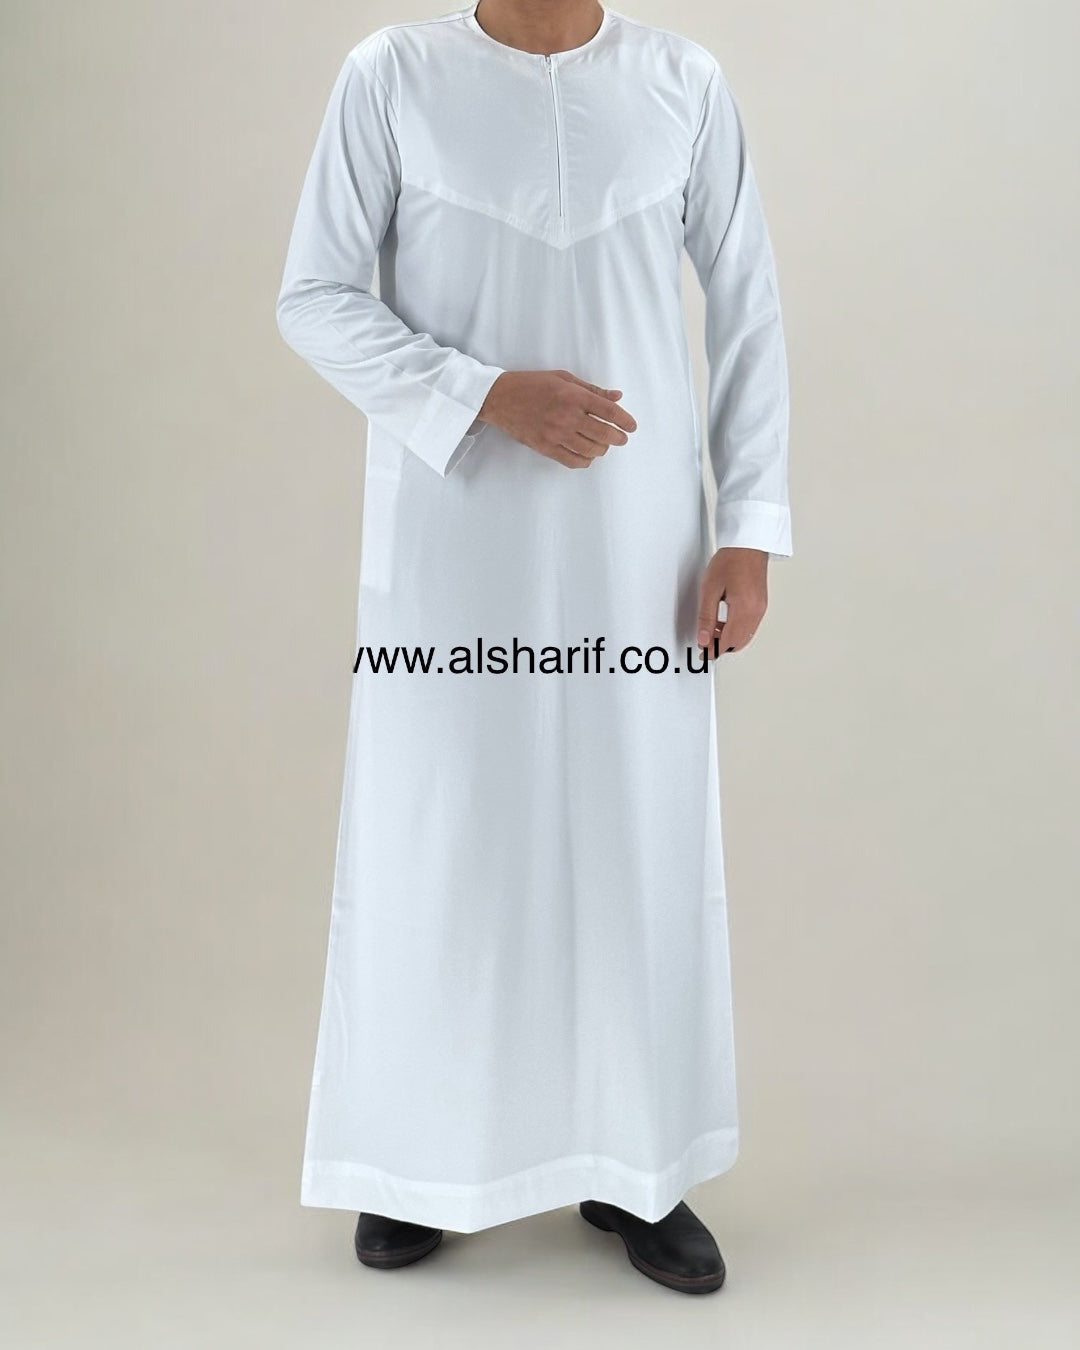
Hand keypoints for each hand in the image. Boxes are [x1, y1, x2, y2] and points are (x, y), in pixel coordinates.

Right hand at [478, 369, 636, 466]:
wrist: (500, 398)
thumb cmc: (532, 384)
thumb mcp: (563, 378)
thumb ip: (592, 389)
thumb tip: (617, 396)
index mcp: (573, 396)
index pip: (609, 412)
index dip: (625, 421)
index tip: (632, 426)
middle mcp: (567, 416)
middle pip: (605, 434)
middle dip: (618, 438)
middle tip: (621, 438)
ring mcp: (556, 434)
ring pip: (592, 450)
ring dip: (602, 449)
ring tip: (602, 444)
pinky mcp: (546, 447)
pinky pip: (574, 461)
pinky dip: (585, 460)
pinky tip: (587, 455)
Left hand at [696, 547, 768, 655]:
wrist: (748, 544)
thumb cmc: (732, 559)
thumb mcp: (710, 588)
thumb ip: (706, 616)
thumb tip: (703, 638)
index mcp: (743, 608)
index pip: (728, 641)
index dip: (714, 650)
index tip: (704, 653)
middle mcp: (756, 611)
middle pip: (739, 642)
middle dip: (721, 646)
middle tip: (705, 643)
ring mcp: (760, 608)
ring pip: (745, 636)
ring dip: (729, 638)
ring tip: (711, 629)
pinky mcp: (761, 604)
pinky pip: (749, 626)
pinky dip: (736, 629)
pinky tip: (724, 622)